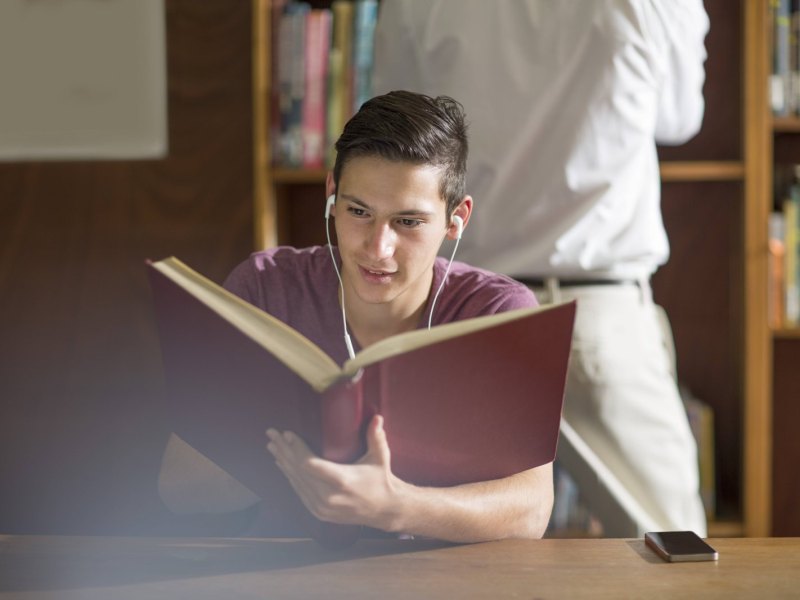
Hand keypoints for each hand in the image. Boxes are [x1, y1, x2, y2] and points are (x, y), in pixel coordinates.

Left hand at [266, 415, 402, 530]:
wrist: (384, 510)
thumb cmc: (381, 480)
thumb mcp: (380, 458)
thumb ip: (376, 437)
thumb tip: (377, 417)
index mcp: (342, 481)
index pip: (310, 464)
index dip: (296, 448)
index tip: (287, 434)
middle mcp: (328, 496)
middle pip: (298, 471)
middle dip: (283, 450)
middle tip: (272, 434)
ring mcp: (322, 507)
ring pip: (296, 481)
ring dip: (283, 462)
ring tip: (273, 446)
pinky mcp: (319, 512)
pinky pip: (299, 491)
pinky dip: (290, 477)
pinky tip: (282, 465)